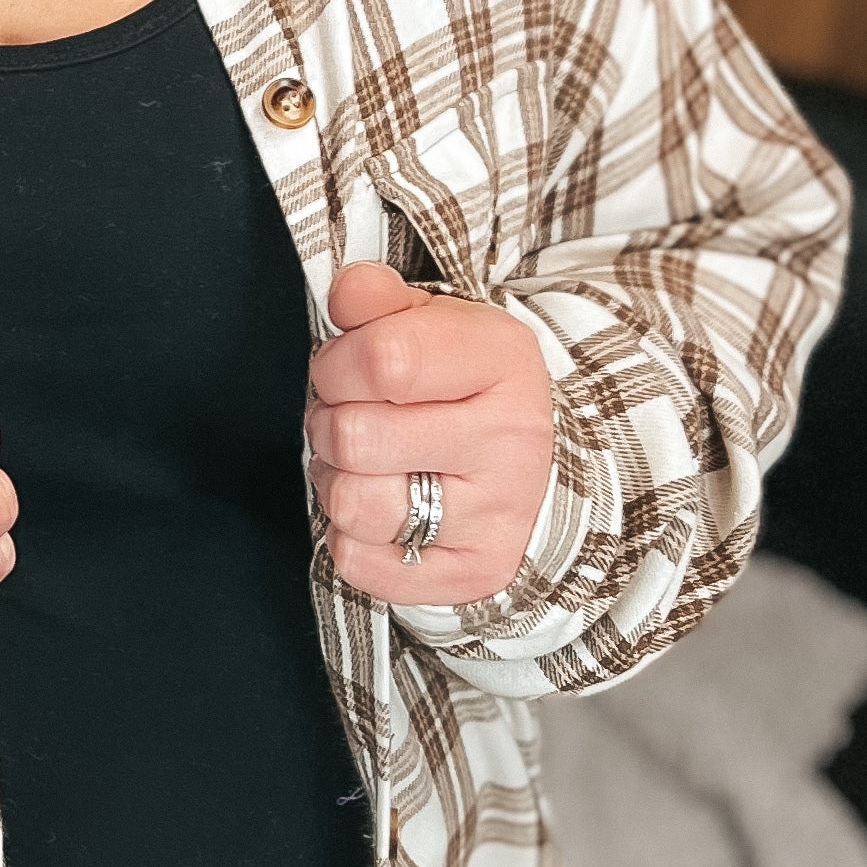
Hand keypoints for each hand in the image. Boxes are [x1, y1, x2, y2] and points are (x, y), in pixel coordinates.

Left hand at [305, 262, 553, 604]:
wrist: (534, 467)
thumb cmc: (465, 389)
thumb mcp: (433, 326)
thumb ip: (379, 300)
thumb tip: (346, 291)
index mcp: (505, 363)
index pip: (385, 359)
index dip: (339, 363)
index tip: (347, 370)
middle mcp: (512, 443)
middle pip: (356, 436)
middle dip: (332, 423)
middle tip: (356, 420)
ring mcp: (497, 516)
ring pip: (355, 505)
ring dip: (336, 482)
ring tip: (365, 466)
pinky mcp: (473, 574)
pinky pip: (359, 563)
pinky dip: (350, 539)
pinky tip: (383, 511)